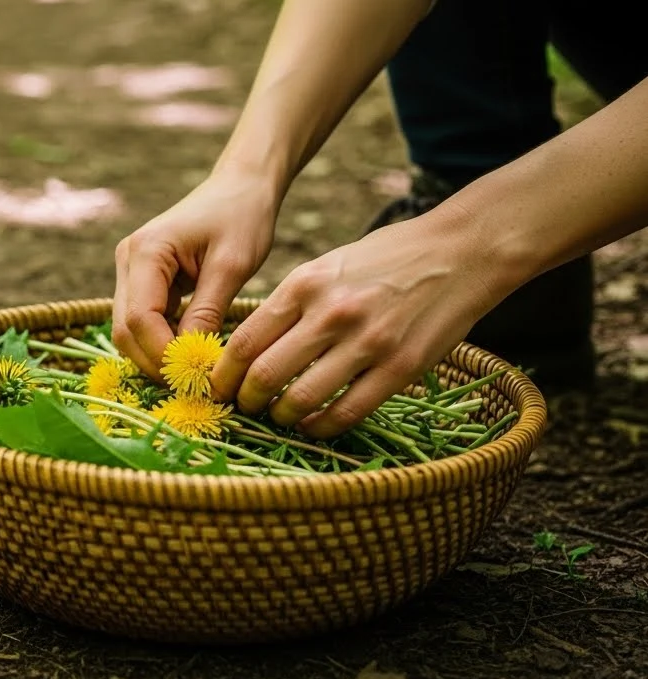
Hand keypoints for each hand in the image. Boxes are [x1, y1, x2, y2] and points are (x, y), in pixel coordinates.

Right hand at [113, 172, 278, 378]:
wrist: (240, 187)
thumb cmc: (242, 218)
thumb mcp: (231, 266)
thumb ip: (207, 312)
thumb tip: (193, 362)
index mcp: (146, 252)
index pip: (140, 319)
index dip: (164, 355)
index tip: (200, 378)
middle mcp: (127, 260)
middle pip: (124, 330)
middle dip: (156, 362)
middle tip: (196, 387)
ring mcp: (130, 270)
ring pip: (128, 330)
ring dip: (157, 356)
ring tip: (196, 374)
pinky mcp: (142, 279)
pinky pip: (142, 320)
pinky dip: (162, 341)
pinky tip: (191, 353)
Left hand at [209, 204, 503, 437]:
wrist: (461, 251)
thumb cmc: (386, 258)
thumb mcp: (327, 265)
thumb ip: (291, 303)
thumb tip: (250, 346)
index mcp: (305, 285)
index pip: (244, 341)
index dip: (222, 374)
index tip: (217, 387)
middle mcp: (330, 314)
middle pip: (263, 375)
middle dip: (245, 400)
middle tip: (244, 408)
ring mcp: (367, 343)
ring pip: (301, 400)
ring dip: (281, 416)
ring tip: (280, 416)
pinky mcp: (400, 368)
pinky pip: (347, 412)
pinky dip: (322, 427)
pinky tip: (315, 424)